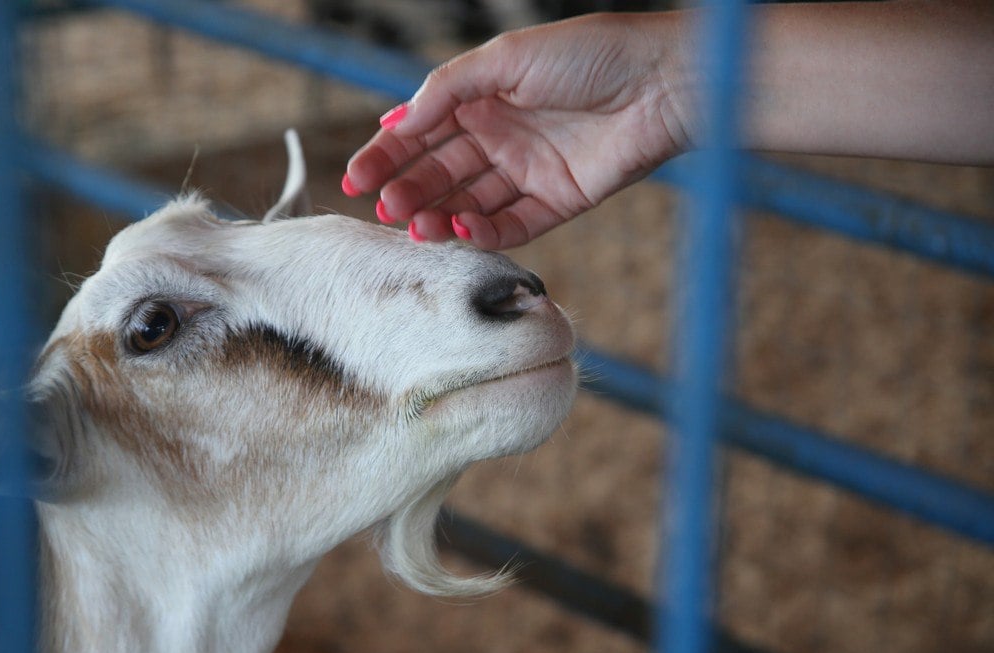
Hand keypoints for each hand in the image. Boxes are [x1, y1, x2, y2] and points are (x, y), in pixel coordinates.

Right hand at [343, 13, 692, 249]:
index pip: (422, 134)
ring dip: (438, 216)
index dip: (386, 156)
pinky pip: (510, 224)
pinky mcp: (556, 201)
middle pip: (440, 173)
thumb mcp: (505, 57)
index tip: (355, 180)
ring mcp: (527, 171)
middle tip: (384, 209)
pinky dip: (482, 231)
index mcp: (484, 98)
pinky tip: (460, 229)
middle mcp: (501, 136)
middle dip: (407, 191)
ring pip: (469, 203)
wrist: (664, 82)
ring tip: (414, 227)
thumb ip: (447, 90)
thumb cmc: (589, 55)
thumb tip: (396, 122)